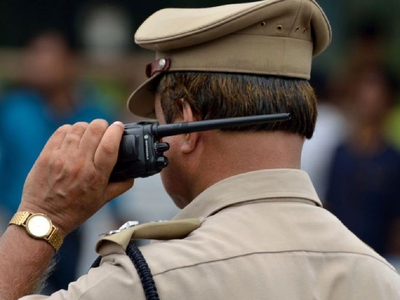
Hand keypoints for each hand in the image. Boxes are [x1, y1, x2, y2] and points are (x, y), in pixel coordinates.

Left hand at [18, 119, 133, 235]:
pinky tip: (74, 136)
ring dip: (87, 127)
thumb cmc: (74, 210)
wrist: (43, 217)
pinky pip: (62, 131)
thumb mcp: (102, 200)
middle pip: (95, 130)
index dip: (117, 130)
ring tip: (89, 134)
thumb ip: (121, 186)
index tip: (119, 127)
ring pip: (79, 127)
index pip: (110, 144)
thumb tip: (133, 174)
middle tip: (105, 129)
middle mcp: (79, 164)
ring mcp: (61, 158)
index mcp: (96, 176)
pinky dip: (71, 130)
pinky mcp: (47, 154)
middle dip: (103, 125)